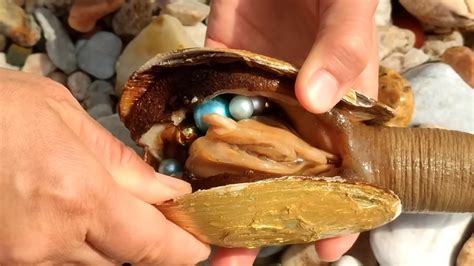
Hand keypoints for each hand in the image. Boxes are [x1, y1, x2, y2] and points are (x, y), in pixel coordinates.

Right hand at [0, 69, 209, 263]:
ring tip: (109, 209)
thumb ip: (121, 162)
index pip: (153, 246)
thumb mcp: (64, 116)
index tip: (198, 244)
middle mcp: (51, 242)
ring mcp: (21, 260)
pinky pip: (59, 264)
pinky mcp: (2, 263)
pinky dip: (80, 247)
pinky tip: (77, 219)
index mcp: (77, 197)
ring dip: (113, 244)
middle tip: (158, 215)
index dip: (183, 249)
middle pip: (128, 261)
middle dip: (149, 241)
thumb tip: (167, 192)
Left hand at [206, 0, 377, 263]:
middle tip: (240, 253)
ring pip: (242, 148)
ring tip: (204, 226)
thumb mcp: (346, 8)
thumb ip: (341, 47)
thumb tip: (316, 99)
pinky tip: (178, 166)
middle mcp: (297, 106)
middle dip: (266, 214)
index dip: (338, 209)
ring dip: (224, 189)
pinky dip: (192, 136)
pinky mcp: (223, 70)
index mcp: (340, 100)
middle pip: (285, 171)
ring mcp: (257, 91)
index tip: (326, 246)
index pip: (344, 165)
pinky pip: (207, 108)